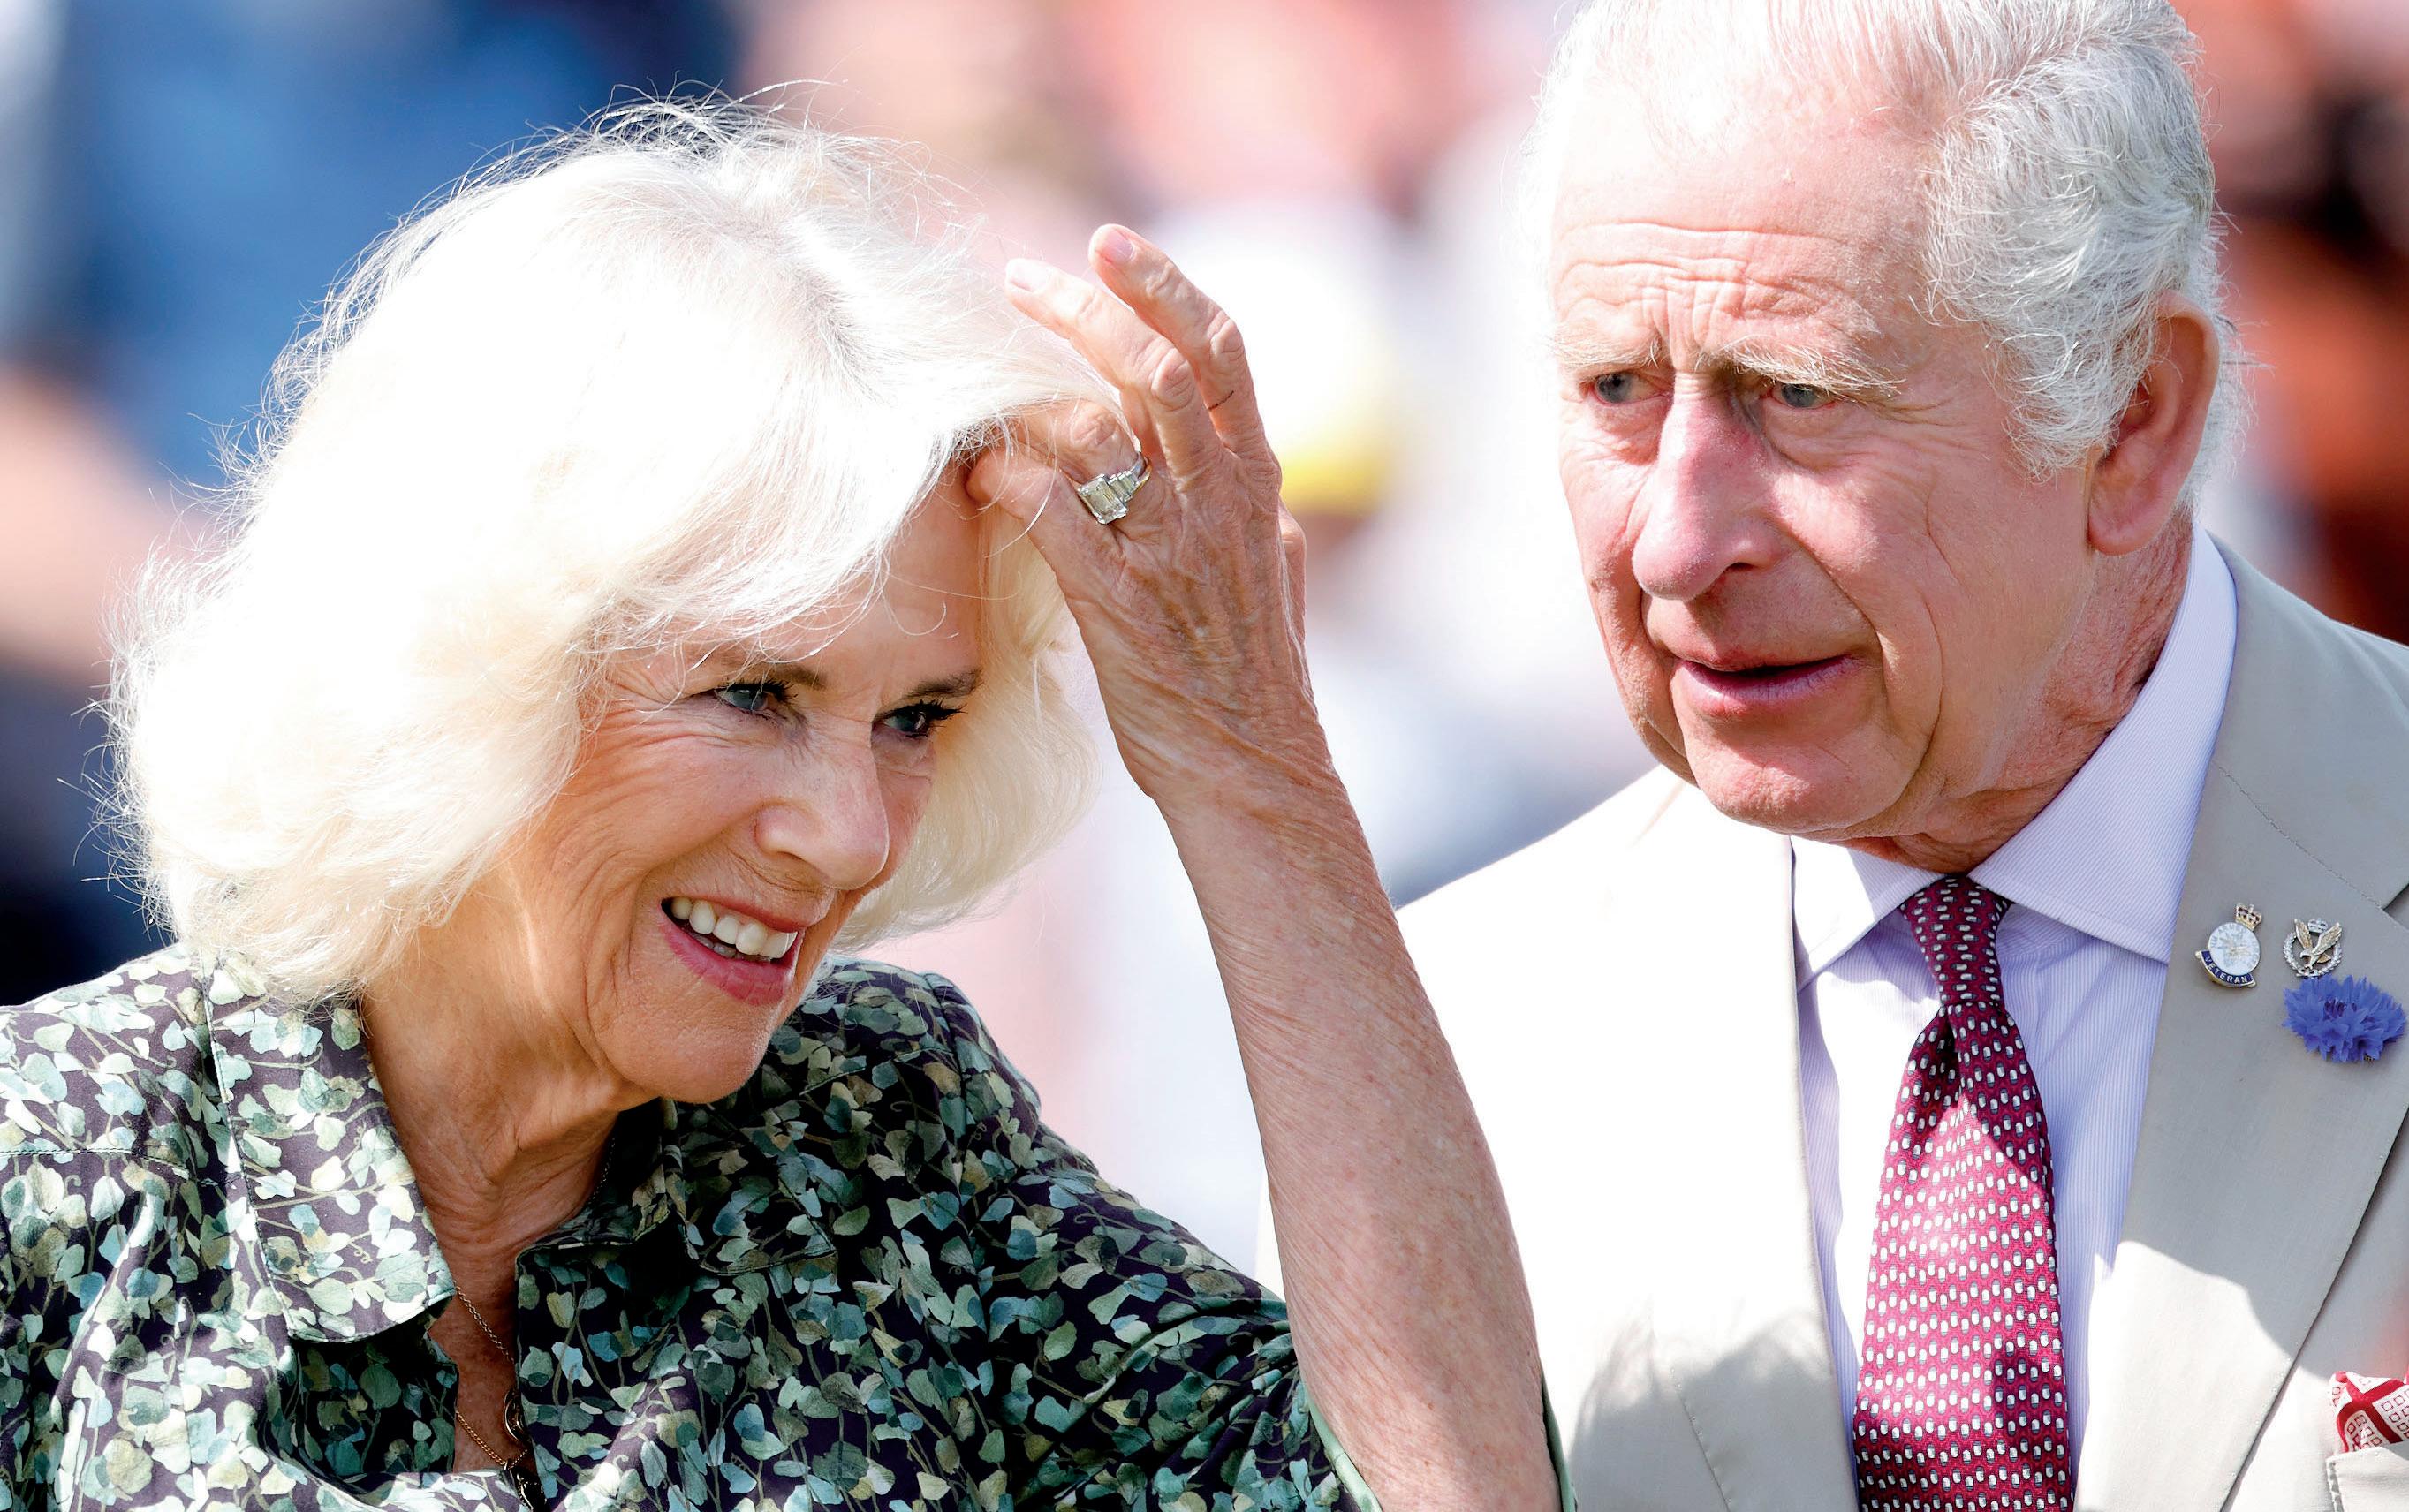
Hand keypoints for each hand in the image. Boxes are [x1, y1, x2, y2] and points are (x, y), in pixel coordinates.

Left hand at [967, 226, 1325, 806]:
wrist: (1253, 776)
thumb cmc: (1254, 683)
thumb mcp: (1278, 579)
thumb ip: (1261, 518)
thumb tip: (1261, 484)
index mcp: (1257, 484)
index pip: (1222, 352)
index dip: (1165, 285)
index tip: (1109, 244)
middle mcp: (1220, 503)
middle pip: (1157, 366)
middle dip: (1088, 307)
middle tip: (1022, 278)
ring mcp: (1171, 552)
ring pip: (1104, 429)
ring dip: (1033, 393)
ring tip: (981, 384)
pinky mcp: (1122, 606)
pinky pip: (1060, 518)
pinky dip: (1014, 479)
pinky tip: (979, 471)